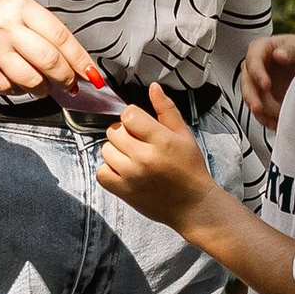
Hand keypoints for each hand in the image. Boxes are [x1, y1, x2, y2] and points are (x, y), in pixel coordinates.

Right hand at [0, 0, 106, 95]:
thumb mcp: (17, 10)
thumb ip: (44, 32)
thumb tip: (75, 63)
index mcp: (20, 7)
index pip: (60, 36)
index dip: (80, 58)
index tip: (92, 74)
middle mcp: (6, 27)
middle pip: (49, 60)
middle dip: (66, 77)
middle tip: (70, 83)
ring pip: (33, 80)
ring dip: (45, 88)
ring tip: (44, 84)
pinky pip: (12, 89)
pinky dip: (21, 90)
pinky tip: (17, 80)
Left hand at [97, 85, 221, 231]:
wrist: (193, 205)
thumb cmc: (190, 169)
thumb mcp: (184, 135)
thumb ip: (166, 110)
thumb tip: (153, 87)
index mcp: (161, 140)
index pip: (129, 115)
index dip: (133, 117)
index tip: (140, 125)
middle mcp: (144, 157)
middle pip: (114, 131)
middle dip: (124, 133)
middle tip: (138, 142)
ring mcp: (132, 176)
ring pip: (106, 150)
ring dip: (116, 151)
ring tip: (131, 157)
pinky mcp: (124, 192)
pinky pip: (101, 173)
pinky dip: (108, 169)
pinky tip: (123, 170)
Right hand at [242, 32, 294, 131]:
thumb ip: (291, 50)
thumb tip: (279, 55)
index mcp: (264, 49)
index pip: (253, 58)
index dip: (257, 72)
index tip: (265, 85)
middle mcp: (258, 66)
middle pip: (246, 80)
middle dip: (251, 96)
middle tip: (259, 107)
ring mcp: (259, 83)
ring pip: (250, 98)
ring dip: (259, 110)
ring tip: (272, 118)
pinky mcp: (265, 98)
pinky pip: (259, 111)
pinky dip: (266, 119)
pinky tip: (275, 123)